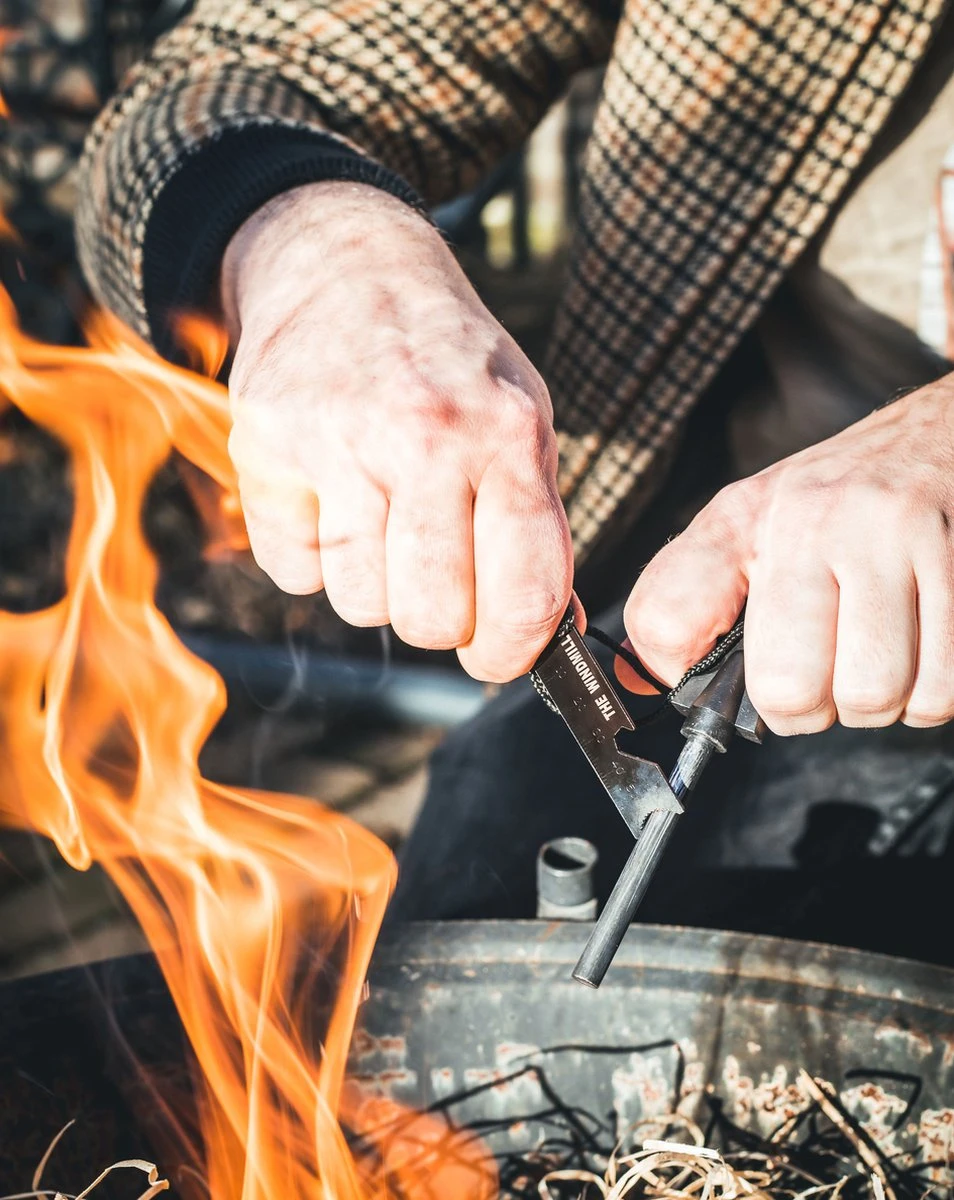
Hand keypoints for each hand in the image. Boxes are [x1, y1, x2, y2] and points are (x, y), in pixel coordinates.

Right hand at [220, 182, 573, 681]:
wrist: (345, 266)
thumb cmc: (447, 358)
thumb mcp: (521, 418)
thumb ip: (536, 523)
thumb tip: (550, 634)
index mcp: (505, 433)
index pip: (524, 593)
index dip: (512, 650)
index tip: (498, 655)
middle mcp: (423, 436)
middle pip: (432, 618)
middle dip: (441, 622)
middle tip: (440, 582)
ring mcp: (336, 441)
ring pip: (360, 605)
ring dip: (377, 586)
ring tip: (385, 522)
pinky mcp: (265, 449)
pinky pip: (294, 573)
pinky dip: (316, 558)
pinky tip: (334, 502)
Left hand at [619, 374, 953, 733]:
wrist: (950, 431)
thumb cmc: (845, 493)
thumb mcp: (750, 520)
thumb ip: (692, 596)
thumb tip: (649, 675)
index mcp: (750, 519)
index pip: (668, 622)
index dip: (693, 679)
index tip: (742, 682)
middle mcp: (818, 521)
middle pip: (788, 687)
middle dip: (811, 710)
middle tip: (829, 682)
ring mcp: (899, 537)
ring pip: (876, 696)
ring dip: (884, 703)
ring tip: (887, 657)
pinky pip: (946, 687)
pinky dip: (937, 692)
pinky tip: (928, 648)